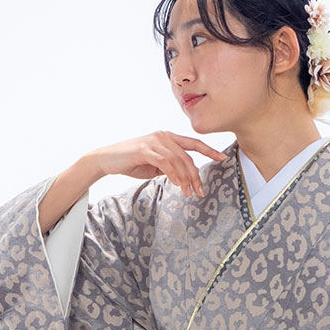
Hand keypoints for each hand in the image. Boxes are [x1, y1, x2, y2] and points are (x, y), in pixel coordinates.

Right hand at [94, 131, 226, 196]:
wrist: (108, 160)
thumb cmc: (131, 162)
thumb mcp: (155, 165)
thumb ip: (169, 166)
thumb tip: (183, 176)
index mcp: (168, 137)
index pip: (193, 143)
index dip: (209, 150)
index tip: (222, 157)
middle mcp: (163, 136)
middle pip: (188, 155)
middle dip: (195, 175)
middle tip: (200, 190)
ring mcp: (154, 141)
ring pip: (178, 160)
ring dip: (185, 178)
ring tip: (189, 192)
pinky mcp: (146, 149)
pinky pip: (166, 163)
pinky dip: (174, 174)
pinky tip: (178, 185)